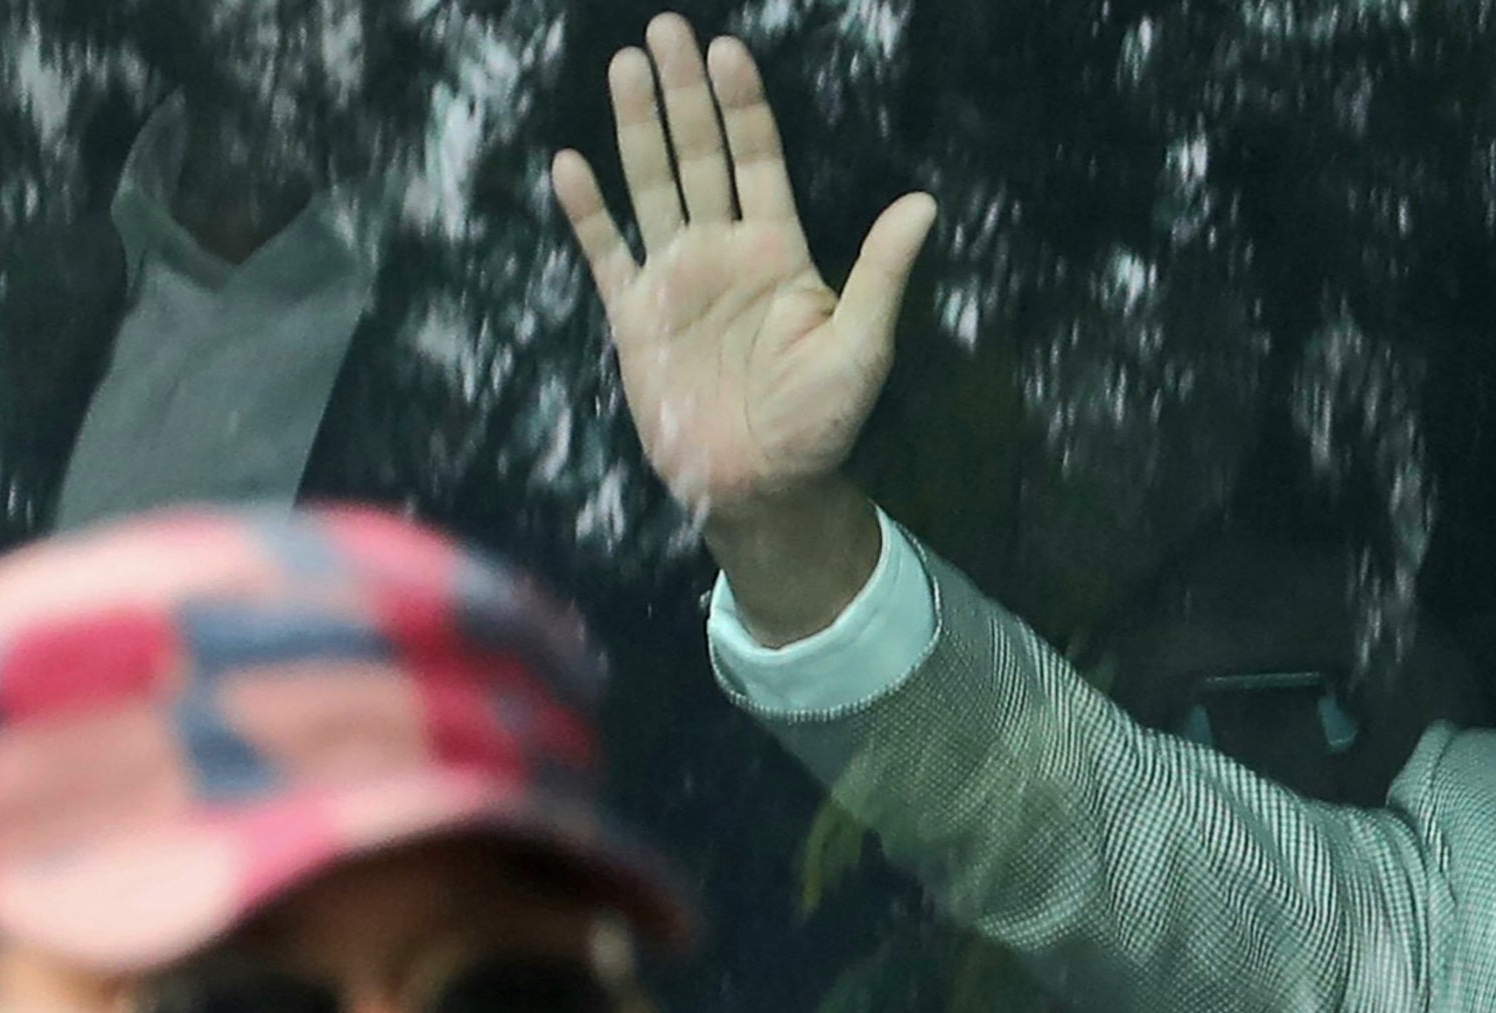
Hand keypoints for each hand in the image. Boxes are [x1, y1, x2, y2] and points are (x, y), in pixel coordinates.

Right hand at [551, 14, 935, 521]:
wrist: (760, 484)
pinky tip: (571, 163)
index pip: (759, 160)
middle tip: (666, 28)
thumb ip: (881, 273)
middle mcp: (724, 252)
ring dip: (638, 128)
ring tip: (625, 66)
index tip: (728, 51)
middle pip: (699, 155)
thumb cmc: (820, 422)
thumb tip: (924, 205)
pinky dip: (589, 211)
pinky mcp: (635, 316)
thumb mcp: (862, 346)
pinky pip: (607, 252)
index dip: (743, 107)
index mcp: (779, 252)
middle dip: (684, 94)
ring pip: (652, 185)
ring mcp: (676, 279)